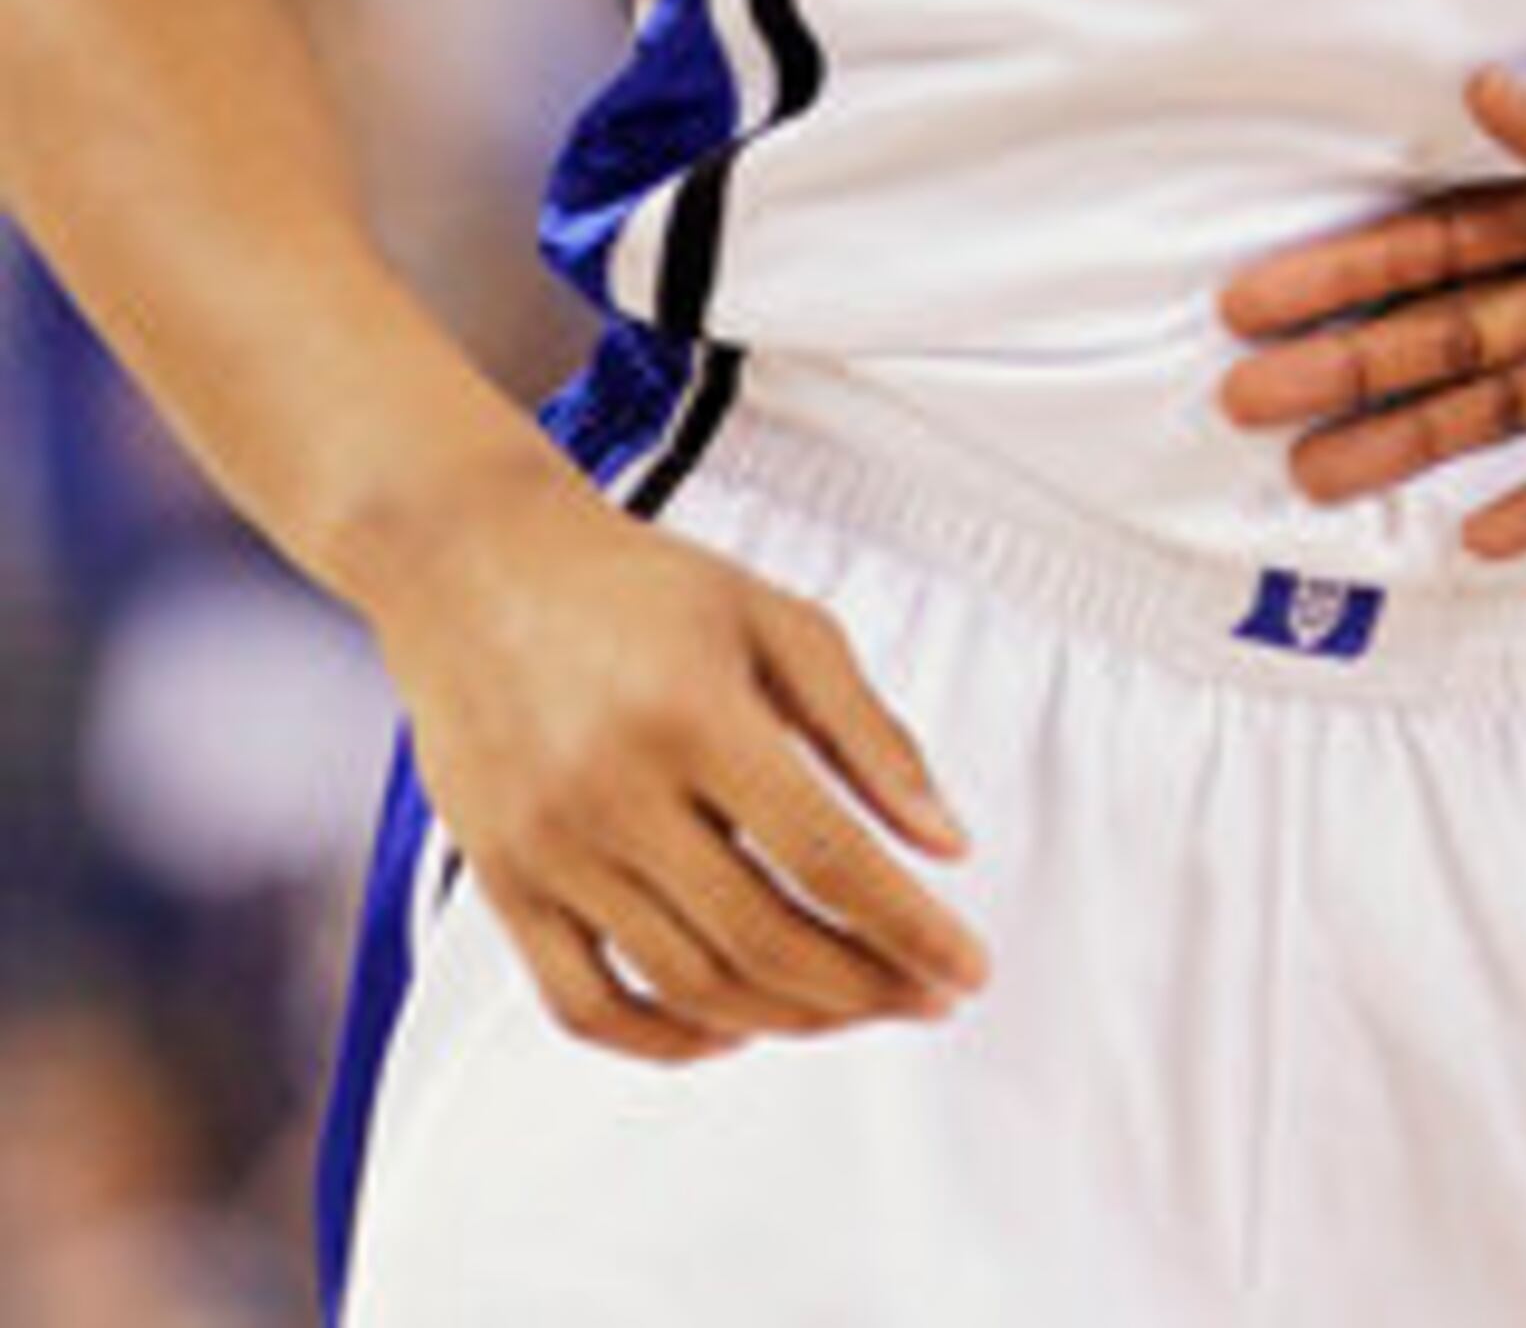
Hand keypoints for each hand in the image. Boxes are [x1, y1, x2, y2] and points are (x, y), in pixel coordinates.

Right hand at [362, 447, 981, 1063]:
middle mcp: (614, 791)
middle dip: (865, 986)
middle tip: (925, 996)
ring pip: (685, 984)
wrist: (477, 567)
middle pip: (761, 936)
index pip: (825, 856)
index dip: (909, 927)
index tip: (966, 970)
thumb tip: (947, 840)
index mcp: (695, 713)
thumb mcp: (780, 622)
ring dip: (786, 1017)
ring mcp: (550, 850)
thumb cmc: (637, 587)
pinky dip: (666, 1039)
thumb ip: (870, 733)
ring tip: (853, 1004)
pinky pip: (584, 1005)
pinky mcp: (502, 887)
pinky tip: (732, 1027)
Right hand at [1216, 60, 1525, 558]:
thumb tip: (1488, 93)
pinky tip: (1479, 539)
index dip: (1352, 267)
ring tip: (1316, 476)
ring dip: (1415, 440)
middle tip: (1241, 402)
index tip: (1253, 295)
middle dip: (1348, 362)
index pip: (1448, 236)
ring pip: (1507, 406)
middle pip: (1452, 330)